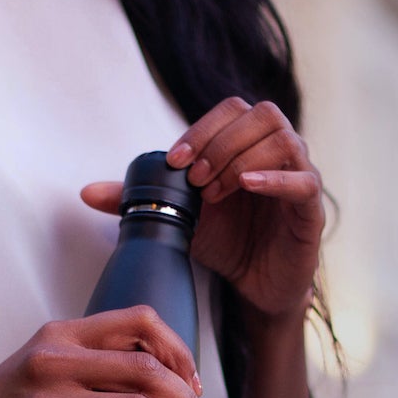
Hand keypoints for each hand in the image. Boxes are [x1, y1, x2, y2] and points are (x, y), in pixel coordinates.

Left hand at [80, 97, 322, 325]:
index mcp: (248, 145)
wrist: (256, 287)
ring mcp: (299, 178)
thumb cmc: (225, 243)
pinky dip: (275, 180)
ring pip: (284, 140)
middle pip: (261, 115)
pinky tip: (246, 187)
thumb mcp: (177, 217)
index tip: (174, 161)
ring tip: (214, 191)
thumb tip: (86, 193)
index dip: (202, 128)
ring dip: (241, 160)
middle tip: (193, 178)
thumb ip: (136, 200)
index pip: (233, 110)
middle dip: (221, 142)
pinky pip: (304, 182)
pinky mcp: (311, 211)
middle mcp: (278, 153)